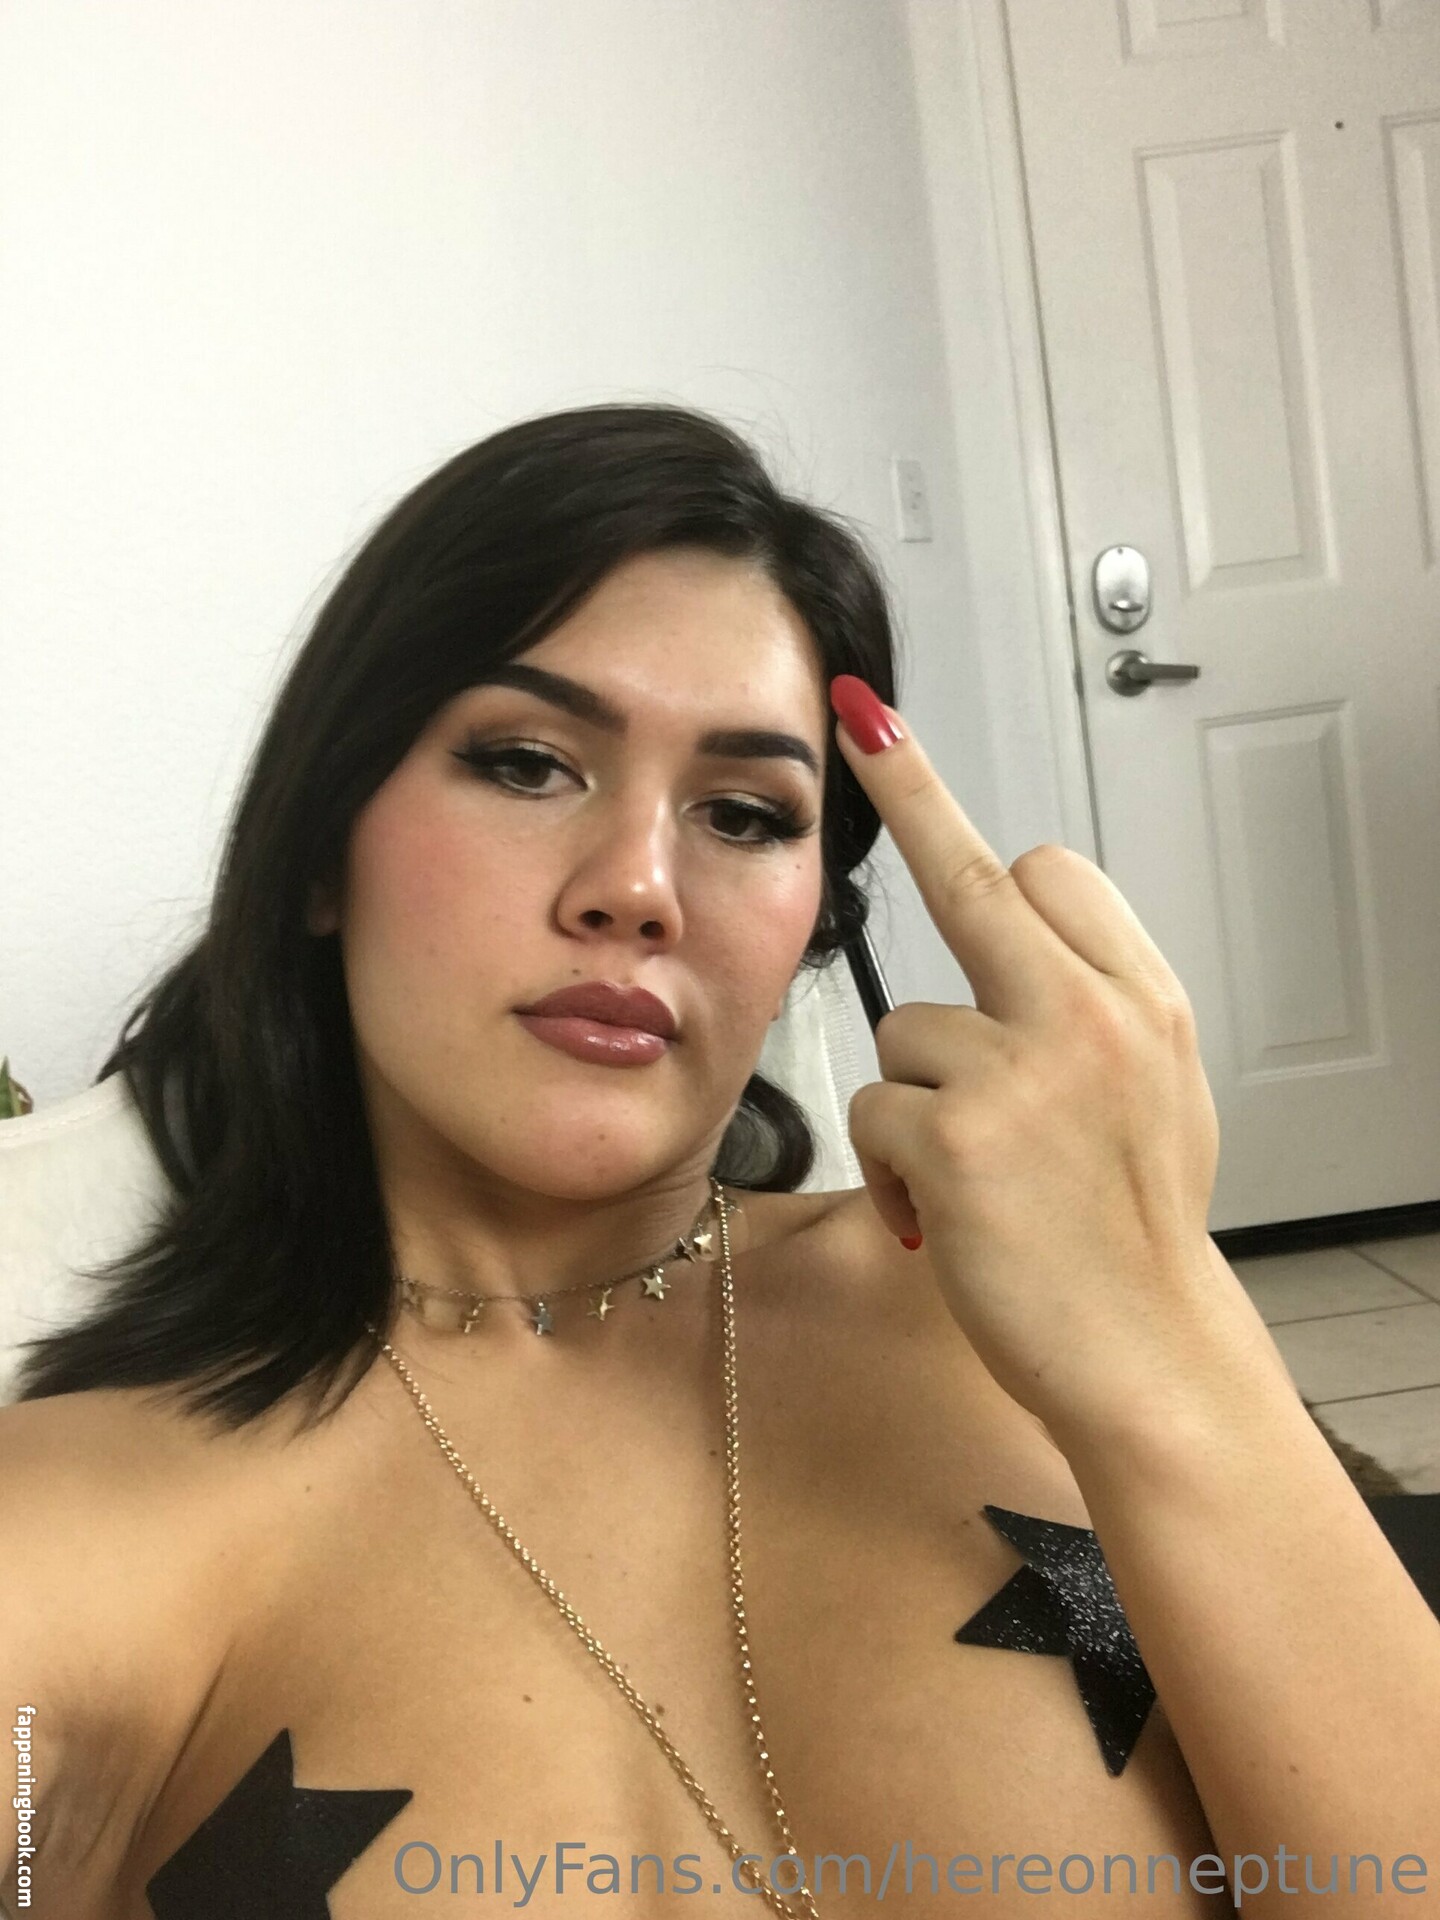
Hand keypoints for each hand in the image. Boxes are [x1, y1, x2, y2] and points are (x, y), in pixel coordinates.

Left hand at [831, 674, 1226, 1439]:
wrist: (1149, 1355)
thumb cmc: (1134, 1231)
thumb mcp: (1158, 1093)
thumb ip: (1092, 1008)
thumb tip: (1020, 939)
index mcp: (1143, 1001)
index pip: (1051, 873)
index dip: (977, 833)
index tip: (913, 750)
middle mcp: (1090, 1017)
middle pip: (975, 882)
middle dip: (910, 797)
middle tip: (860, 722)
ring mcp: (1022, 1072)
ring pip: (902, 1029)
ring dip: (915, 1095)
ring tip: (974, 1174)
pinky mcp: (958, 1138)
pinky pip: (875, 1110)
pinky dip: (891, 1164)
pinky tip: (942, 1213)